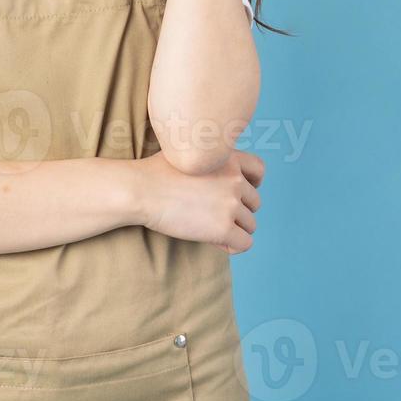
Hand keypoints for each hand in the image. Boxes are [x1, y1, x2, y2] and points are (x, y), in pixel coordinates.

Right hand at [134, 147, 263, 253]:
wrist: (141, 189)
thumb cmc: (155, 173)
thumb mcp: (188, 154)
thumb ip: (209, 162)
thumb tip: (214, 178)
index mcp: (228, 157)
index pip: (259, 170)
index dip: (253, 183)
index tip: (238, 194)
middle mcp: (235, 179)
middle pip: (254, 202)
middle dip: (237, 211)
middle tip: (212, 216)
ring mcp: (230, 204)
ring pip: (250, 224)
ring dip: (234, 229)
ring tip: (209, 229)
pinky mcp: (223, 227)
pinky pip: (244, 243)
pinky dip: (233, 246)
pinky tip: (215, 242)